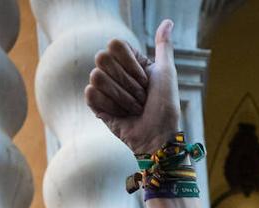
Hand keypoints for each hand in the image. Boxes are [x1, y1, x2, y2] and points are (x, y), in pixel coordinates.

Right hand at [86, 19, 180, 154]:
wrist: (159, 136)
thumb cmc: (166, 106)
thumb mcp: (167, 72)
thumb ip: (163, 46)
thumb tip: (167, 21)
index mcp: (129, 61)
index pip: (114, 45)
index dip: (131, 65)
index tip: (146, 81)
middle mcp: (114, 72)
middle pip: (102, 58)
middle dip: (127, 82)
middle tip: (141, 97)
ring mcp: (103, 88)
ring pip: (96, 76)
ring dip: (122, 97)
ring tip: (134, 108)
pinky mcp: (95, 105)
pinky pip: (91, 93)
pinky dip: (111, 106)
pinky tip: (122, 115)